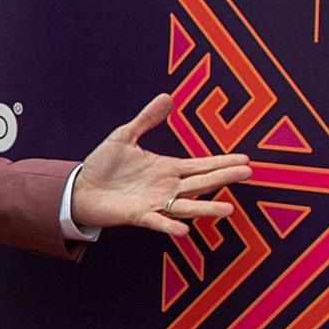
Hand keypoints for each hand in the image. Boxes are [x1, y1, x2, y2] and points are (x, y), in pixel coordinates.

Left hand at [70, 94, 250, 236]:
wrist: (80, 189)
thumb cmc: (103, 165)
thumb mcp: (125, 136)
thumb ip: (146, 119)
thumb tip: (168, 97)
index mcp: (167, 168)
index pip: (201, 165)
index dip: (222, 162)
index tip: (245, 160)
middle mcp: (166, 187)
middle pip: (201, 183)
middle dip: (223, 177)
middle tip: (248, 174)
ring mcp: (154, 203)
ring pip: (186, 206)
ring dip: (205, 209)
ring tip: (228, 210)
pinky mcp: (138, 216)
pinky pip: (157, 222)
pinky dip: (169, 226)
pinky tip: (184, 230)